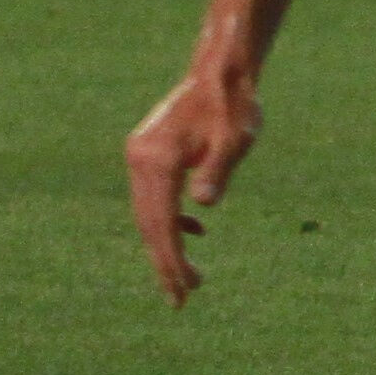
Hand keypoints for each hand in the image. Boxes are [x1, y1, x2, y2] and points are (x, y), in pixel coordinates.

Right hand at [125, 60, 260, 306]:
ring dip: (166, 246)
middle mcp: (139, 158)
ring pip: (147, 213)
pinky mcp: (147, 154)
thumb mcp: (236, 139)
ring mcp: (139, 155)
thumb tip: (202, 208)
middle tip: (182, 300)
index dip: (171, 260)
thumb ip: (219, 170)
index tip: (184, 289)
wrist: (222, 74)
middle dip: (165, 263)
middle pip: (147, 223)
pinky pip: (152, 198)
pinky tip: (196, 231)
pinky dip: (169, 220)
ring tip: (189, 278)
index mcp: (158, 159)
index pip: (160, 222)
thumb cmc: (235, 107)